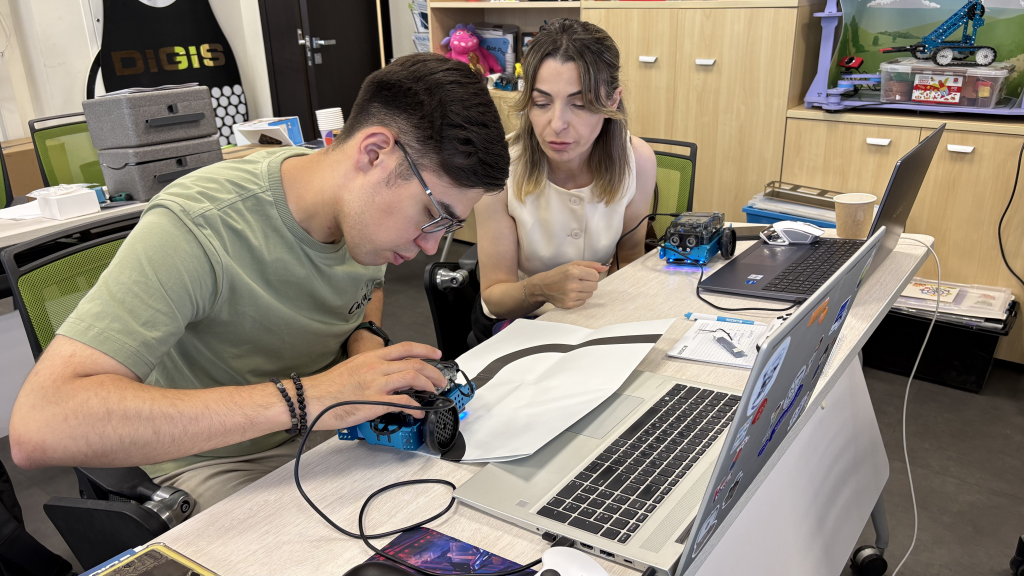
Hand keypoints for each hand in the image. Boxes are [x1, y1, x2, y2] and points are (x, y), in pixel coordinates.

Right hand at [301, 342, 445, 429]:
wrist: (311, 398)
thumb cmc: (328, 387)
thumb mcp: (353, 368)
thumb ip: (372, 369)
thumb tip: (387, 376)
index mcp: (371, 357)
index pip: (405, 347)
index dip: (425, 349)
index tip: (436, 354)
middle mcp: (376, 367)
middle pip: (414, 363)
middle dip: (433, 371)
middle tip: (440, 380)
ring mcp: (376, 384)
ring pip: (412, 377)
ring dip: (428, 385)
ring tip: (434, 393)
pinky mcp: (374, 402)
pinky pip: (402, 402)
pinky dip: (415, 407)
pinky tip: (418, 412)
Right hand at [529, 261, 607, 309]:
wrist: (543, 286)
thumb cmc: (559, 274)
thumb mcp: (573, 264)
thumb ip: (590, 265)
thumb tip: (605, 267)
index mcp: (573, 272)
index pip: (595, 276)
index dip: (591, 275)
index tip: (583, 275)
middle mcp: (572, 284)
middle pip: (594, 286)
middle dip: (589, 283)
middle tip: (579, 281)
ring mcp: (570, 296)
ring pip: (590, 295)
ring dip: (585, 291)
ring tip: (575, 287)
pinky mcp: (569, 305)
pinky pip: (583, 302)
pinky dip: (579, 298)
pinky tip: (571, 294)